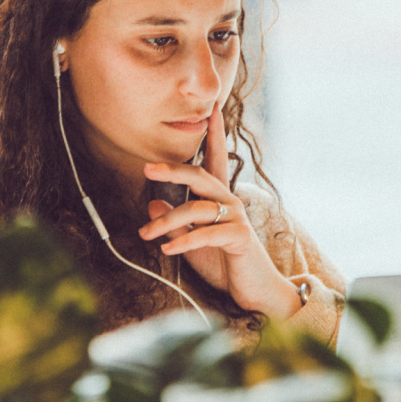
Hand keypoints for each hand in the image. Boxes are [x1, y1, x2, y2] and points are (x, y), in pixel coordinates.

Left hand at [138, 103, 301, 319]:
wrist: (255, 292)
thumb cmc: (224, 265)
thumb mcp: (190, 242)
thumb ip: (174, 224)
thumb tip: (152, 203)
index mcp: (219, 199)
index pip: (214, 160)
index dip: (214, 134)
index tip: (211, 109)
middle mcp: (230, 202)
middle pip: (199, 175)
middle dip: (172, 169)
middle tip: (146, 167)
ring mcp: (236, 218)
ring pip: (195, 208)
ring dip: (166, 222)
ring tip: (145, 234)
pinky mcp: (239, 237)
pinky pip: (206, 233)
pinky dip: (183, 241)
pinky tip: (167, 250)